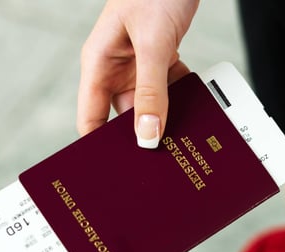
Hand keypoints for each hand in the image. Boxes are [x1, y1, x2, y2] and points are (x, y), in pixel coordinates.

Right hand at [77, 0, 198, 147]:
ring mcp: (138, 65)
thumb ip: (152, 91)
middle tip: (159, 161)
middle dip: (141, 137)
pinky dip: (181, 98)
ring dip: (166, 118)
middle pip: (124, 118)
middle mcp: (115, 68)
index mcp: (98, 64)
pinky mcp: (160, 59)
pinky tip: (194, 110)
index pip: (90, 120)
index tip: (115, 174)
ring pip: (149, 105)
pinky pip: (168, 89)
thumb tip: (147, 136)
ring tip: (181, 140)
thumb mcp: (154, 44)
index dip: (98, 148)